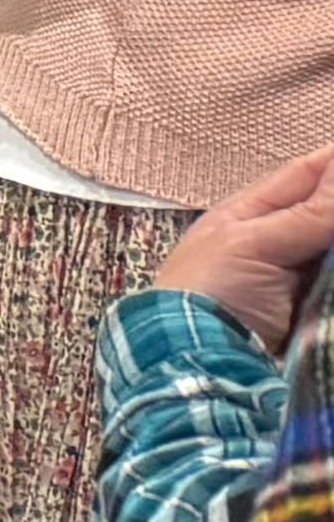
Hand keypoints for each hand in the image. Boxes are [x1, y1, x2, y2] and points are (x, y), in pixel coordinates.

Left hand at [154, 143, 333, 346]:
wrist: (201, 360)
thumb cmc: (211, 291)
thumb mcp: (254, 244)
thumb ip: (306, 213)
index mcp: (250, 214)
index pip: (303, 175)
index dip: (333, 161)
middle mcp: (278, 240)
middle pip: (326, 213)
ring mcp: (298, 277)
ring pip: (333, 248)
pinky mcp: (314, 310)